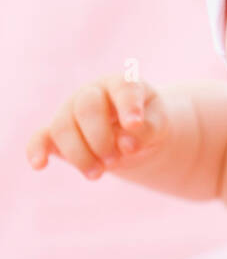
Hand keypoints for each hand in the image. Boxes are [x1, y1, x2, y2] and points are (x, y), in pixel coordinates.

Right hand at [26, 75, 168, 180]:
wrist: (133, 136)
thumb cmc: (147, 126)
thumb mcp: (157, 126)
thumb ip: (147, 131)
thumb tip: (126, 144)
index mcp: (121, 85)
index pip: (122, 88)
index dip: (127, 105)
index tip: (134, 124)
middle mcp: (93, 93)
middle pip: (87, 108)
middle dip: (100, 138)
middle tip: (115, 160)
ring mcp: (71, 111)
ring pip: (63, 126)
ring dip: (79, 154)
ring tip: (98, 174)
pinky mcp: (57, 133)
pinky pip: (41, 137)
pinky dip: (37, 150)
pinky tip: (40, 165)